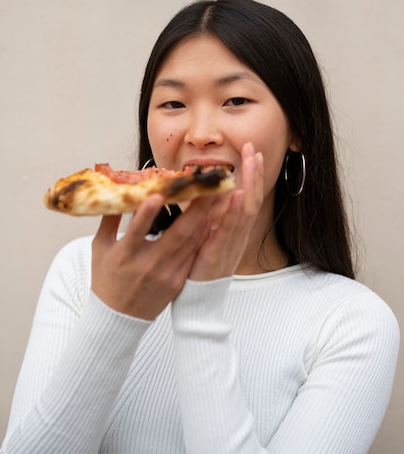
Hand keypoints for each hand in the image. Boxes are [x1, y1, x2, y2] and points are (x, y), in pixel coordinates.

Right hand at [91, 193, 216, 318]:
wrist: (118, 318)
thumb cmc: (106, 278)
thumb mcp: (100, 248)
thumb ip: (109, 220)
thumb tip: (117, 192)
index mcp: (125, 256)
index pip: (136, 232)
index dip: (146, 214)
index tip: (157, 195)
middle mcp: (147, 265)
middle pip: (175, 235)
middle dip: (194, 211)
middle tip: (205, 188)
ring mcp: (165, 275)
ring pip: (189, 244)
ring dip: (203, 220)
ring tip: (213, 199)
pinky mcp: (177, 282)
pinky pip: (192, 256)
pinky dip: (201, 238)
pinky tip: (209, 222)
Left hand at [188, 142, 263, 280]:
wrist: (198, 304)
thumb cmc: (200, 272)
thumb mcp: (207, 240)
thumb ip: (211, 221)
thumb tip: (211, 198)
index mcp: (236, 233)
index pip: (248, 199)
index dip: (253, 177)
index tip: (253, 155)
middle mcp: (238, 237)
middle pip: (253, 200)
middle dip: (254, 173)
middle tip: (254, 149)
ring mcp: (231, 245)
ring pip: (247, 210)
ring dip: (250, 184)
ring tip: (252, 162)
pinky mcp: (218, 254)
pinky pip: (230, 231)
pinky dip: (235, 212)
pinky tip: (238, 195)